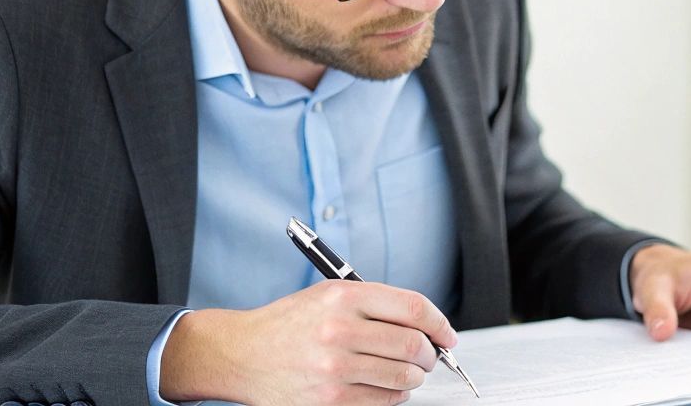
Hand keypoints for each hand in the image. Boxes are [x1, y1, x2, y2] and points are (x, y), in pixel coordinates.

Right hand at [159, 280, 458, 404]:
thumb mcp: (330, 295)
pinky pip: (383, 402)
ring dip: (414, 377)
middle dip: (430, 354)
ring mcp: (334, 369)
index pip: (413, 308)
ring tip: (409, 373)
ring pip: (402, 377)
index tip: (447, 334)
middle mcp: (339, 331)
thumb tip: (427, 325)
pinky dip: (395, 397)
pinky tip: (388, 389)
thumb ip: (378, 304)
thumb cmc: (291, 323)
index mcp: (344, 297)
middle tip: (429, 357)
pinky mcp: (329, 400)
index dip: (440, 323)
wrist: (243, 353)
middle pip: (413, 344)